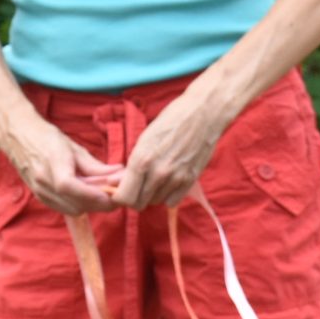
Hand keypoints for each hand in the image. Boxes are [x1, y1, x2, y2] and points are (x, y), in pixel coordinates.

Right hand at [0, 116, 121, 214]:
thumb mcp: (74, 148)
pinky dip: (78, 206)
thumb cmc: (47, 138)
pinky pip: (63, 209)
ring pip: (71, 210)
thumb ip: (95, 166)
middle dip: (98, 204)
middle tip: (115, 197)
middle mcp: (42, 179)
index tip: (110, 196)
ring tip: (102, 195)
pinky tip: (86, 197)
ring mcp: (39, 190)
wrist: (18, 136)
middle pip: (75, 203)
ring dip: (90, 206)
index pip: (70, 186)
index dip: (92, 194)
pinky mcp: (39, 197)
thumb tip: (119, 176)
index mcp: (52, 162)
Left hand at [109, 85, 230, 209]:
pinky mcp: (189, 182)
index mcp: (141, 160)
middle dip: (134, 197)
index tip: (121, 190)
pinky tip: (168, 182)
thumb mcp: (144, 138)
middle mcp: (157, 173)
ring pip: (155, 202)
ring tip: (155, 178)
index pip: (124, 197)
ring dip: (152, 195)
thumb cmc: (170, 121)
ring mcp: (175, 179)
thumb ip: (133, 163)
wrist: (202, 114)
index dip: (120, 197)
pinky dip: (168, 196)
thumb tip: (118, 182)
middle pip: (138, 204)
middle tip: (137, 186)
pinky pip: (172, 202)